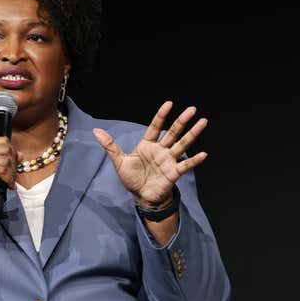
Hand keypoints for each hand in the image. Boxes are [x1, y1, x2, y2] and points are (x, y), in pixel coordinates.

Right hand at [0, 137, 21, 211]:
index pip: (4, 141)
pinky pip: (1, 171)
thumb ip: (6, 158)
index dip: (12, 152)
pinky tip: (8, 185)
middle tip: (13, 175)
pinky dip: (8, 179)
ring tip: (10, 181)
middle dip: (13, 164)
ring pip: (5, 161)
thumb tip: (20, 155)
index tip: (13, 164)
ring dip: (12, 173)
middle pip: (6, 150)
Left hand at [93, 101, 207, 207]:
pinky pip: (185, 165)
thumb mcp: (119, 161)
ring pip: (182, 144)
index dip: (161, 115)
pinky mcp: (173, 173)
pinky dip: (194, 160)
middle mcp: (161, 150)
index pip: (155, 127)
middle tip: (193, 109)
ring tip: (203, 122)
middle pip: (173, 132)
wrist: (140, 197)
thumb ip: (110, 146)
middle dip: (182, 121)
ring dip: (193, 134)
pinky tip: (203, 154)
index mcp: (148, 145)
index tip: (169, 103)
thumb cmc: (132, 178)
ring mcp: (169, 160)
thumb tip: (96, 131)